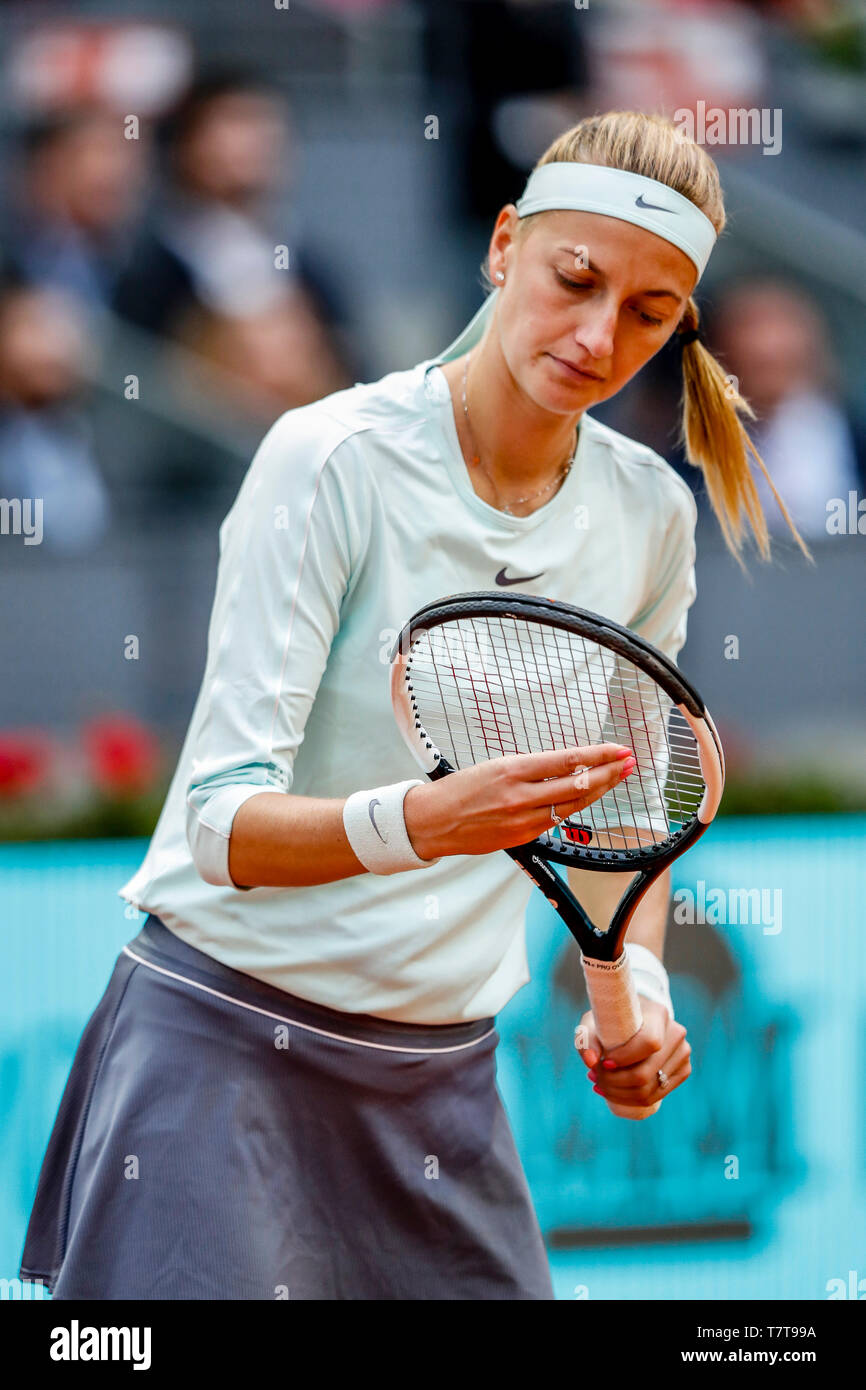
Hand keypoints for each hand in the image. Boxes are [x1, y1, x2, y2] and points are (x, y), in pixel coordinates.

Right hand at [403, 743, 634, 860]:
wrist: (433, 821)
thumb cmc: (460, 790)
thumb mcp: (494, 766)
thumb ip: (529, 768)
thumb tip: (564, 766)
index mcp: (513, 770)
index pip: (568, 760)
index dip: (599, 754)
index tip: (619, 749)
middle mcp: (521, 795)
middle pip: (578, 784)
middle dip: (609, 773)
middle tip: (629, 763)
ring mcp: (523, 819)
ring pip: (573, 804)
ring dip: (600, 791)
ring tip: (618, 778)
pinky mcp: (522, 837)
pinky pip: (556, 820)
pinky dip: (575, 807)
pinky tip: (588, 798)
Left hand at [575, 999, 690, 1118]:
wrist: (638, 1020)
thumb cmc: (613, 1020)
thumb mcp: (594, 1022)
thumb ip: (586, 1038)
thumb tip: (590, 1062)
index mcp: (658, 1014)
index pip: (648, 1043)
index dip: (624, 1058)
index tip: (604, 1062)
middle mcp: (676, 1034)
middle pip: (645, 1074)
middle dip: (614, 1082)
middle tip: (594, 1077)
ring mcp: (683, 1054)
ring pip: (649, 1090)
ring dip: (619, 1094)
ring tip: (600, 1084)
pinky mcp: (683, 1070)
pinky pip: (656, 1096)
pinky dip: (631, 1099)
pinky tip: (614, 1091)